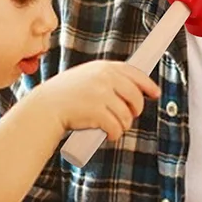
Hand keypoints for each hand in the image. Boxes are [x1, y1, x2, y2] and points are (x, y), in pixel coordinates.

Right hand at [35, 60, 160, 141]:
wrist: (46, 108)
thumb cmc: (65, 95)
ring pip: (127, 116)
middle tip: (129, 116)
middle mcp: (105, 78)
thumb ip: (107, 78)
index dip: (148, 84)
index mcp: (103, 67)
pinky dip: (115, 134)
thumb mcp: (86, 77)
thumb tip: (134, 89)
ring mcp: (101, 95)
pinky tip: (108, 134)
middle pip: (135, 97)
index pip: (135, 73)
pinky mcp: (98, 113)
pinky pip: (117, 128)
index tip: (155, 93)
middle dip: (135, 110)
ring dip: (123, 125)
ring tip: (112, 126)